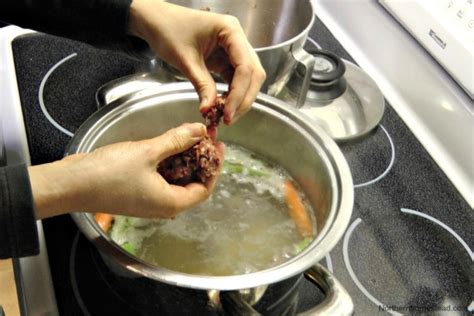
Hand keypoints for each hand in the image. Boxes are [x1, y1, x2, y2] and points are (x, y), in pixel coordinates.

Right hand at [29, 123, 223, 218]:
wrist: (70, 184)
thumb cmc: (108, 173)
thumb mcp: (148, 152)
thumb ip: (177, 141)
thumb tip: (199, 131)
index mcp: (171, 203)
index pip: (205, 189)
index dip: (214, 168)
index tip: (217, 147)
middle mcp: (162, 206)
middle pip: (192, 185)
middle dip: (200, 161)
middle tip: (203, 139)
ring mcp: (149, 201)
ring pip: (176, 181)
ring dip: (184, 161)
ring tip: (188, 138)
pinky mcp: (137, 193)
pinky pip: (161, 180)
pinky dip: (168, 164)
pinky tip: (168, 146)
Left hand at [128, 0, 265, 123]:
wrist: (156, 21)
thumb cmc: (167, 30)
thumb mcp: (185, 60)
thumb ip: (202, 85)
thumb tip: (209, 110)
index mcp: (231, 31)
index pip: (245, 67)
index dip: (239, 93)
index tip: (228, 113)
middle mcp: (238, 38)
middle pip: (253, 74)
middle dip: (243, 99)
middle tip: (229, 119)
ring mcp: (234, 48)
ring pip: (248, 78)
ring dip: (239, 98)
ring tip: (225, 115)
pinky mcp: (227, 58)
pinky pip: (236, 79)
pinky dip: (231, 94)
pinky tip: (222, 106)